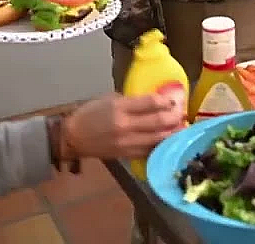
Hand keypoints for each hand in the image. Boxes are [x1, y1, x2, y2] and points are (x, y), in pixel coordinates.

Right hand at [62, 92, 186, 159]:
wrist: (72, 137)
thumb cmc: (89, 113)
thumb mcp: (108, 99)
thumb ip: (131, 101)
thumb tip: (153, 101)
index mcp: (119, 108)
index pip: (150, 103)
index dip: (166, 100)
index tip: (174, 99)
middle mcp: (125, 126)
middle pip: (158, 122)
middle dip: (174, 117)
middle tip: (182, 114)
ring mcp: (127, 143)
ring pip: (157, 139)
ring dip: (172, 133)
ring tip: (181, 128)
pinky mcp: (126, 155)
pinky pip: (149, 151)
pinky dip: (160, 146)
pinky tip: (168, 142)